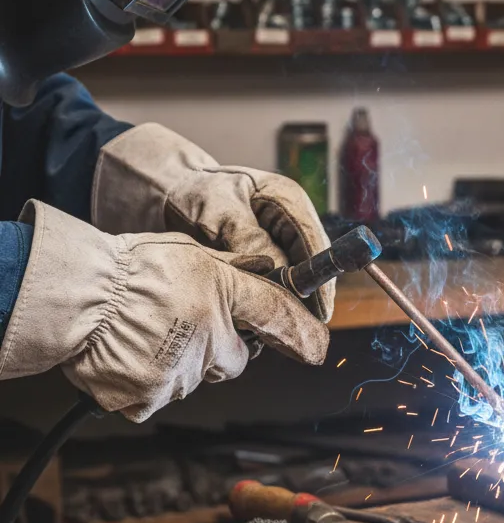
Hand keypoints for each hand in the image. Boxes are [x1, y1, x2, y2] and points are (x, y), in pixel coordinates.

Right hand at [0, 203, 327, 421]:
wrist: (73, 298)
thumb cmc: (127, 270)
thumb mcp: (189, 253)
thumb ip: (232, 267)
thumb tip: (267, 270)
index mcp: (221, 294)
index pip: (280, 317)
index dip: (304, 335)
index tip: (317, 347)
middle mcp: (210, 336)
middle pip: (235, 359)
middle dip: (218, 348)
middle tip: (183, 326)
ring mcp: (182, 371)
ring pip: (198, 378)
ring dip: (183, 364)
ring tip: (148, 336)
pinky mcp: (152, 397)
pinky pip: (163, 397)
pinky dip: (150, 384)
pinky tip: (132, 358)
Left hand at [91, 123, 335, 321]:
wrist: (163, 192)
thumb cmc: (191, 192)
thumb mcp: (218, 210)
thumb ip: (249, 239)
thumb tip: (278, 273)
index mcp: (287, 200)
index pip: (315, 243)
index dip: (321, 280)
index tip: (319, 312)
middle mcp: (288, 221)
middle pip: (309, 266)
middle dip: (303, 297)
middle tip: (294, 329)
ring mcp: (277, 240)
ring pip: (292, 279)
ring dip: (283, 302)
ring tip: (274, 329)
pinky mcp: (262, 257)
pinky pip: (272, 283)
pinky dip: (265, 300)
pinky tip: (256, 320)